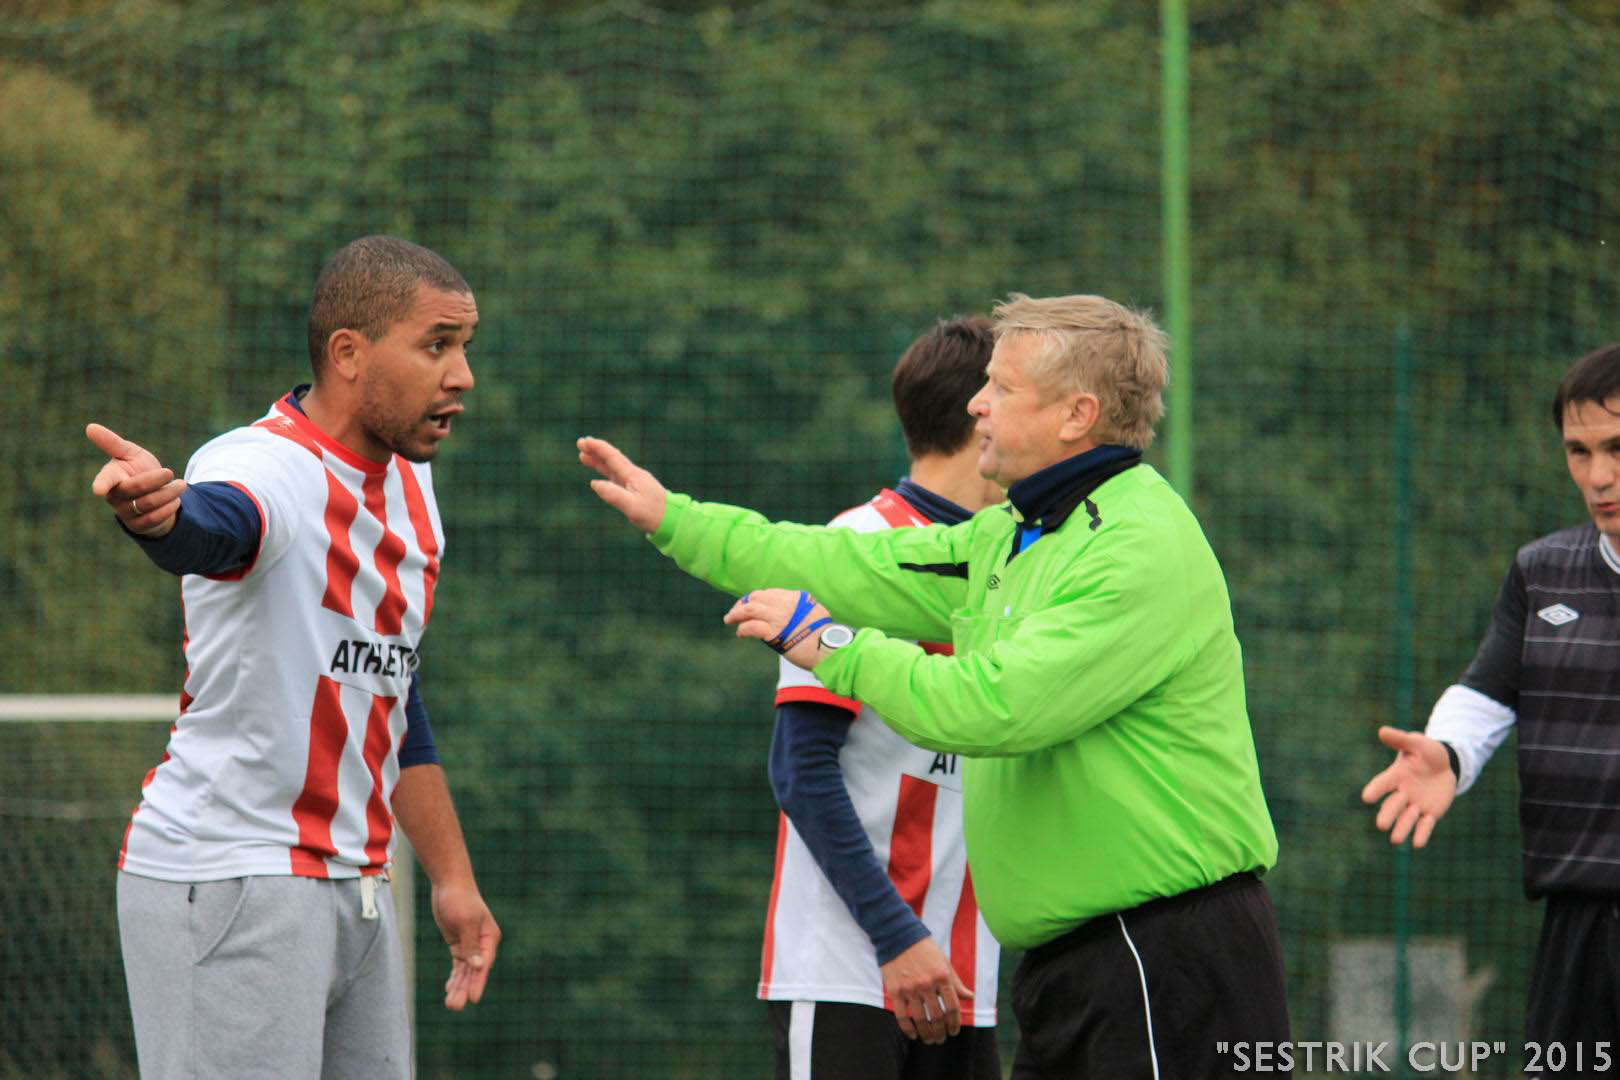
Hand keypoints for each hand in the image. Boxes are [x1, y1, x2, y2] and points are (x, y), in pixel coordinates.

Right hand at [86, 423, 185, 537]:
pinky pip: (153, 519)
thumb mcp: (130, 453)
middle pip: (134, 489)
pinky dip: (168, 508)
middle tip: (170, 472)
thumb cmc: (137, 469)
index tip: (98, 490)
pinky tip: (176, 500)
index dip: (102, 484)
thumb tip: (90, 427)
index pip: (105, 480)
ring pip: (147, 504)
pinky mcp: (138, 525)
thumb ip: (112, 443)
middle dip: (155, 480)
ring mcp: (125, 512)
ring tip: (181, 484)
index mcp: (110, 477)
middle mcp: (114, 496)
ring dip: (168, 493)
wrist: (155, 492)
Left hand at [431, 879, 500, 1010]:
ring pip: (465, 971)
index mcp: (490, 938)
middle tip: (455, 1007)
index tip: (473, 999)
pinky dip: (455, 976)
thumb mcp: (465, 921)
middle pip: (474, 972)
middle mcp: (483, 944)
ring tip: (451, 1005)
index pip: (484, 964)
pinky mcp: (459, 943)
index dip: (478, 982)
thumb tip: (478, 967)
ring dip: (458, 987)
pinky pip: (458, 965)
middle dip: (465, 989)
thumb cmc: (460, 899)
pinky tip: (449, 988)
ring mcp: (470, 944)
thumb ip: (471, 944)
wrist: (449, 884)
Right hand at [577, 436, 667, 532]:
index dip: (597, 448)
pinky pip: (617, 478)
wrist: (673, 521)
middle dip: (596, 451)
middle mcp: (634, 475)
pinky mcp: (635, 491)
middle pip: (612, 459)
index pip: (612, 457)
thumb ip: (613, 494)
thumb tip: (594, 483)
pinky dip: (606, 473)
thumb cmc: (654, 514)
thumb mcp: (632, 507)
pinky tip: (599, 477)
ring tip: (583, 457)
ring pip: (613, 468)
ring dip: (599, 462)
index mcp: (633, 476)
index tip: (583, 441)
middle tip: (580, 444)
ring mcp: (635, 482)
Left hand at [723, 589, 831, 670]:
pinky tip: (740, 633)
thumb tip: (795, 615)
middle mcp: (785, 603)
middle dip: (743, 603)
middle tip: (735, 612)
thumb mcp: (816, 614)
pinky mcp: (773, 632)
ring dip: (736, 614)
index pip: (770, 593)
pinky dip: (742, 629)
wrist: (829, 649)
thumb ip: (802, 610)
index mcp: (796, 597)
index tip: (750, 604)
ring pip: (749, 609)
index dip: (757, 598)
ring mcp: (778, 617)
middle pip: (757, 597)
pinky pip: (751, 627)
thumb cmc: (826, 637)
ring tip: (729, 619)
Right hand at [881, 937, 969, 1043]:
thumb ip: (956, 983)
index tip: (954, 1031)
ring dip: (927, 1034)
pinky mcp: (895, 991)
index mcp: (942, 977)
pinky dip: (908, 1029)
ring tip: (930, 1040)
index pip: (953, 1007)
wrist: (898, 937)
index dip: (955, 1023)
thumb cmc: (925, 950)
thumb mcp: (944, 963)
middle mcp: (927, 984)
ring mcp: (910, 988)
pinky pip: (902, 1016)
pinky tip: (913, 1035)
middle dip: (941, 1032)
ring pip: (921, 1020)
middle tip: (941, 1039)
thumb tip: (971, 998)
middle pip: (938, 1017)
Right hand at [1360, 726, 1456, 847]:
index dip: (1376, 789)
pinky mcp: (1430, 813)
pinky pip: (1425, 825)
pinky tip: (1417, 844)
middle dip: (1388, 815)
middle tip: (1381, 825)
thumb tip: (1382, 731)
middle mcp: (1403, 792)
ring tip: (1395, 839)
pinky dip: (1421, 834)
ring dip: (1401, 828)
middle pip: (1393, 805)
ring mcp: (1416, 804)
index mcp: (1397, 776)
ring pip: (1407, 819)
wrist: (1445, 766)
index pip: (1384, 783)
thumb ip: (1401, 739)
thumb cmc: (1427, 752)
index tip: (1367, 797)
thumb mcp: (1417, 743)